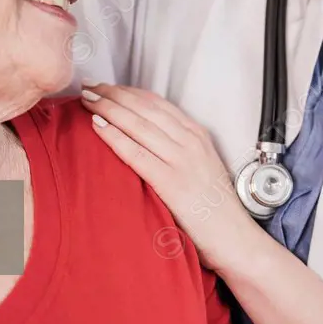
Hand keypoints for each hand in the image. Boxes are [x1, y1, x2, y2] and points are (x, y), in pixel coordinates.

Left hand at [81, 82, 260, 272]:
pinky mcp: (172, 182)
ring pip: (138, 125)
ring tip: (88, 100)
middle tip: (89, 86)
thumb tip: (146, 138)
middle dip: (114, 93)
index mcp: (197, 135)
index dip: (128, 91)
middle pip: (145, 108)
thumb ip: (179, 149)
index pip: (157, 103)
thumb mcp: (201, 166)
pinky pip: (136, 153)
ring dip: (109, 108)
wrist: (234, 237)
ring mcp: (182, 160)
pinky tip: (97, 126)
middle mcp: (190, 141)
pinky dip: (115, 136)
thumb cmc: (215, 208)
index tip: (107, 86)